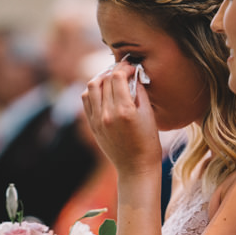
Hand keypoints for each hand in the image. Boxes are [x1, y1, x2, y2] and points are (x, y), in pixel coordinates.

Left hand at [82, 58, 162, 175]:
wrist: (136, 167)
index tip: (133, 68)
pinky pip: (86, 100)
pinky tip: (104, 92)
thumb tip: (134, 75)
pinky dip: (93, 91)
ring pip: (91, 87)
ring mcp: (97, 120)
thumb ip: (140, 92)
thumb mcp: (149, 115)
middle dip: (114, 70)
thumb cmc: (148, 143)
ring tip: (111, 79)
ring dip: (101, 78)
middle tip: (123, 70)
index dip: (125, 67)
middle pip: (104, 79)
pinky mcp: (92, 125)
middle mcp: (107, 113)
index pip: (118, 76)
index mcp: (124, 110)